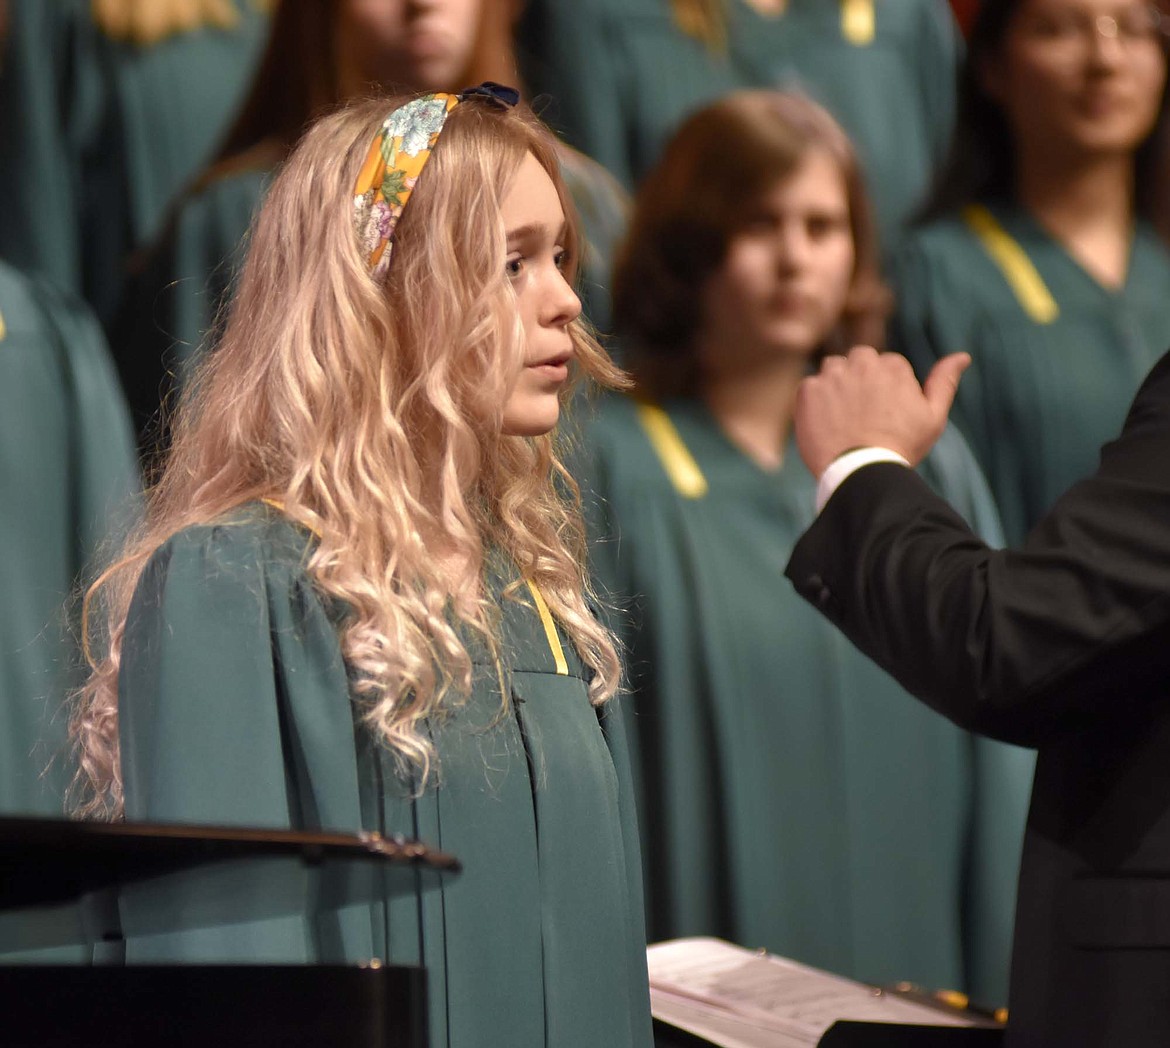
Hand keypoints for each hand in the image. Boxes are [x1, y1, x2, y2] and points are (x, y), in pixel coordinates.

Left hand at [794, 347, 970, 476]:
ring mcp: (833, 375)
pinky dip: (814, 402)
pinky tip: (824, 424)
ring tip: (842, 418)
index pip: (884, 365)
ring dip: (836, 386)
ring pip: (832, 368)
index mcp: (893, 365)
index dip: (884, 390)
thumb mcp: (933, 417)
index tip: (883, 413)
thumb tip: (963, 356)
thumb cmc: (901, 447)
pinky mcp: (808, 390)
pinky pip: (808, 386)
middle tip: (861, 413)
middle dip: (859, 379)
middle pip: (857, 360)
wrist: (861, 471)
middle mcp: (862, 363)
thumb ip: (944, 382)